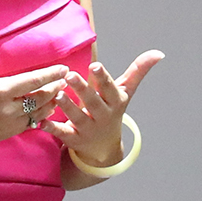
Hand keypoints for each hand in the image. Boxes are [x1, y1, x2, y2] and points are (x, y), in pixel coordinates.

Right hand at [0, 27, 70, 146]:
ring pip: (37, 115)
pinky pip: (28, 126)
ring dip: (50, 104)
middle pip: (41, 99)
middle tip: (65, 81)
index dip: (51, 75)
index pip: (34, 81)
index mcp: (0, 91)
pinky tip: (43, 111)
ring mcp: (7, 125)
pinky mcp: (3, 134)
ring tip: (58, 96)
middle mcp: (7, 110)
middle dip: (55, 89)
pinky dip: (39, 118)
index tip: (64, 69)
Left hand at [45, 50, 162, 166]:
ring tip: (58, 94)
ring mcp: (88, 129)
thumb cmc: (112, 111)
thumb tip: (158, 53)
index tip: (94, 65)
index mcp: (115, 102)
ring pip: (77, 118)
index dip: (102, 78)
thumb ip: (138, 71)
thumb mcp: (125, 93)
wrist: (104, 148)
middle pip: (92, 102)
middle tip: (70, 75)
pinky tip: (43, 121)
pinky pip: (63, 134)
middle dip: (82, 89)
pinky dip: (53, 128)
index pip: (109, 88)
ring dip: (67, 107)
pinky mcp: (74, 140)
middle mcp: (103, 116)